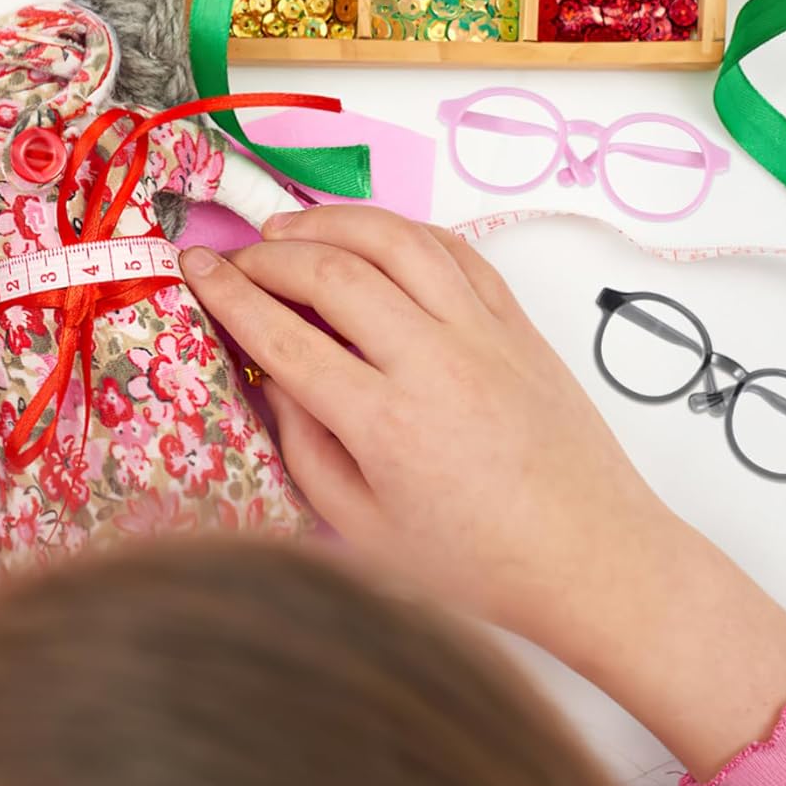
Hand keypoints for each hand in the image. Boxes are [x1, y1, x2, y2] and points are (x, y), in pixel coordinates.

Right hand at [180, 206, 785, 779]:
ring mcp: (482, 333)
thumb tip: (274, 378)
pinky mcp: (516, 323)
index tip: (193, 270)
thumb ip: (306, 449)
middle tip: (234, 259)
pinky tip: (370, 237)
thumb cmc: (476, 563)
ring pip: (394, 240)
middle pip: (332, 272)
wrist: (592, 558)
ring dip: (331, 222)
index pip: (283, 334)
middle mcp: (432, 361)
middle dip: (268, 254)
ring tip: (288, 230)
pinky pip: (453, 249)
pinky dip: (401, 230)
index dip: (227, 295)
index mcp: (385, 422)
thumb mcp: (364, 530)